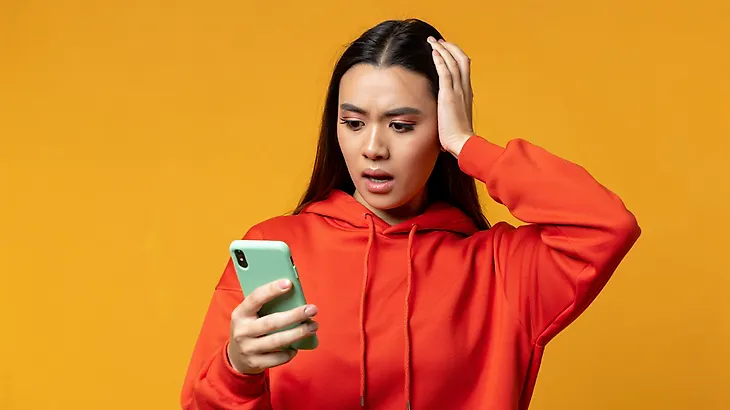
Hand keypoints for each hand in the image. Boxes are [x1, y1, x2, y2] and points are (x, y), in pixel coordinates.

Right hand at [227, 279, 318, 374]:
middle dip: (295, 315)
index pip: (256, 298)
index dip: (272, 290)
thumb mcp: (250, 315)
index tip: (289, 283)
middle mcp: (242, 331)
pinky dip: (290, 352)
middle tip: (312, 309)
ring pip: (277, 341)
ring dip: (298, 333)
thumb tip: (293, 295)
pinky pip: (278, 358)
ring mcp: (248, 348)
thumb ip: (265, 306)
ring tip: (313, 326)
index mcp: (240, 314)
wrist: (236, 358)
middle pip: (272, 322)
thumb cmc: (250, 329)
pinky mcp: (255, 363)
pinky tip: (298, 346)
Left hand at [427, 37, 473, 156]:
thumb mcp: (455, 118)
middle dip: (450, 47)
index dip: (455, 56)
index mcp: (467, 93)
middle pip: (462, 59)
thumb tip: (444, 113)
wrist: (462, 143)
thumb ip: (451, 110)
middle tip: (438, 41)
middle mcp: (465, 88)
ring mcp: (458, 91)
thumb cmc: (458, 136)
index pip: (464, 68)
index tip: (445, 50)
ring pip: (453, 62)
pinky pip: (446, 72)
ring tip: (432, 41)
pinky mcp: (449, 95)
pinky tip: (433, 52)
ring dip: (442, 49)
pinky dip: (440, 59)